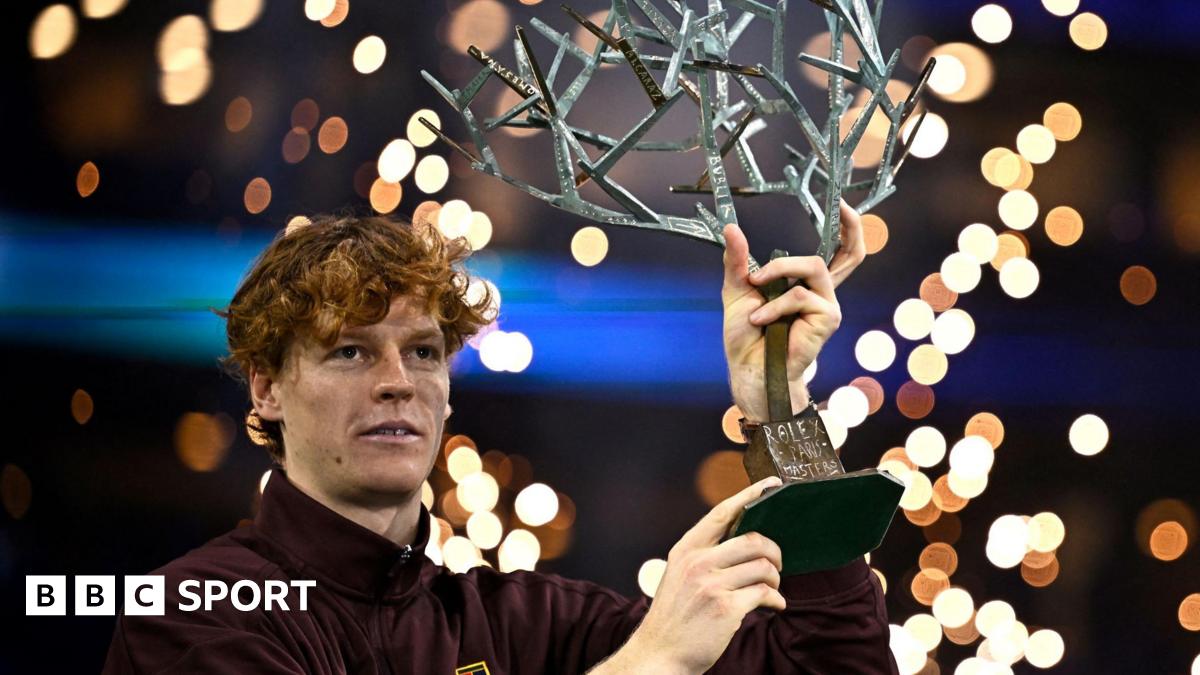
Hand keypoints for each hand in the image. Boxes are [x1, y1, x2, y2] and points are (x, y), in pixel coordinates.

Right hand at [596, 477, 785, 673]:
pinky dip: (776, 600)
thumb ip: (704, 556)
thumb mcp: (679, 576)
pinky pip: (765, 594)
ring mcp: (711, 584)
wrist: (659, 654)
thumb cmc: (674, 617)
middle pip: (753, 539)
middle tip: (776, 564)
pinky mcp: (726, 608)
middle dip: (774, 552)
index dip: (749, 495)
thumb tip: (745, 541)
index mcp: (686, 549)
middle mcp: (697, 562)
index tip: (771, 485)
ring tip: (772, 589)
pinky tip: (775, 606)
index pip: (722, 513)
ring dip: (775, 579)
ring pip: (763, 567)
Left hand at [722, 201, 866, 422]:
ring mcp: (828, 306)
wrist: (748, 368)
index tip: (844, 205)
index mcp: (805, 284)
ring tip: (754, 290)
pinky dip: (774, 305)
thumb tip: (731, 228)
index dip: (847, 229)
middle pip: (850, 254)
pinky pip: (800, 296)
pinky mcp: (827, 320)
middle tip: (844, 207)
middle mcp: (823, 293)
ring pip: (813, 267)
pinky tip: (759, 319)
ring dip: (777, 273)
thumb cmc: (745, 336)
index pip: (836, 253)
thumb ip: (738, 260)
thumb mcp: (737, 290)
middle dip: (852, 229)